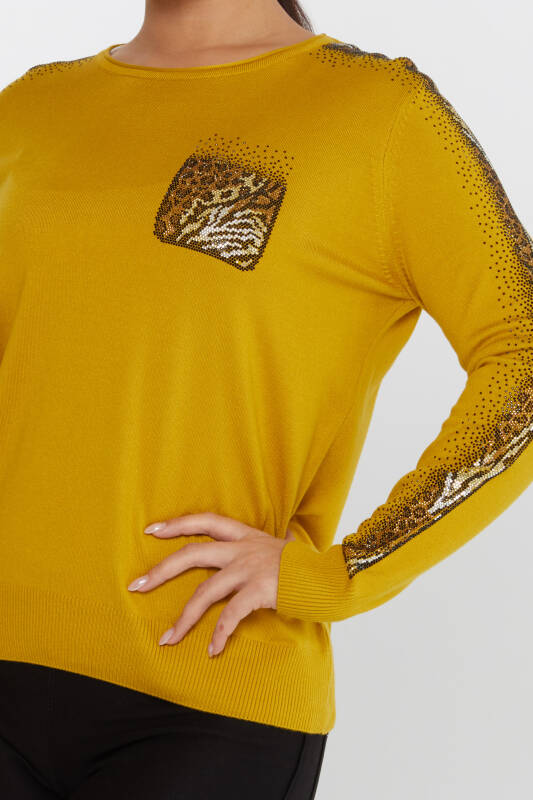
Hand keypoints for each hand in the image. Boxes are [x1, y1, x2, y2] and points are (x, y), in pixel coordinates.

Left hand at [127, 512, 296, 657]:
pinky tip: (212, 650)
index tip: (151, 529)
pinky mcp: (258, 591)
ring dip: (183, 618)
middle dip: (161, 570)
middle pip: (192, 554)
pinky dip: (219, 634)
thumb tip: (288, 537)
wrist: (329, 576)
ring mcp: (249, 570)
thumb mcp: (285, 547)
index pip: (205, 521)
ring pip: (205, 593)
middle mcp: (242, 550)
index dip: (178, 524)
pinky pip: (230, 615)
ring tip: (167, 639)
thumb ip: (278, 543)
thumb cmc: (307, 564)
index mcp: (245, 536)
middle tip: (137, 585)